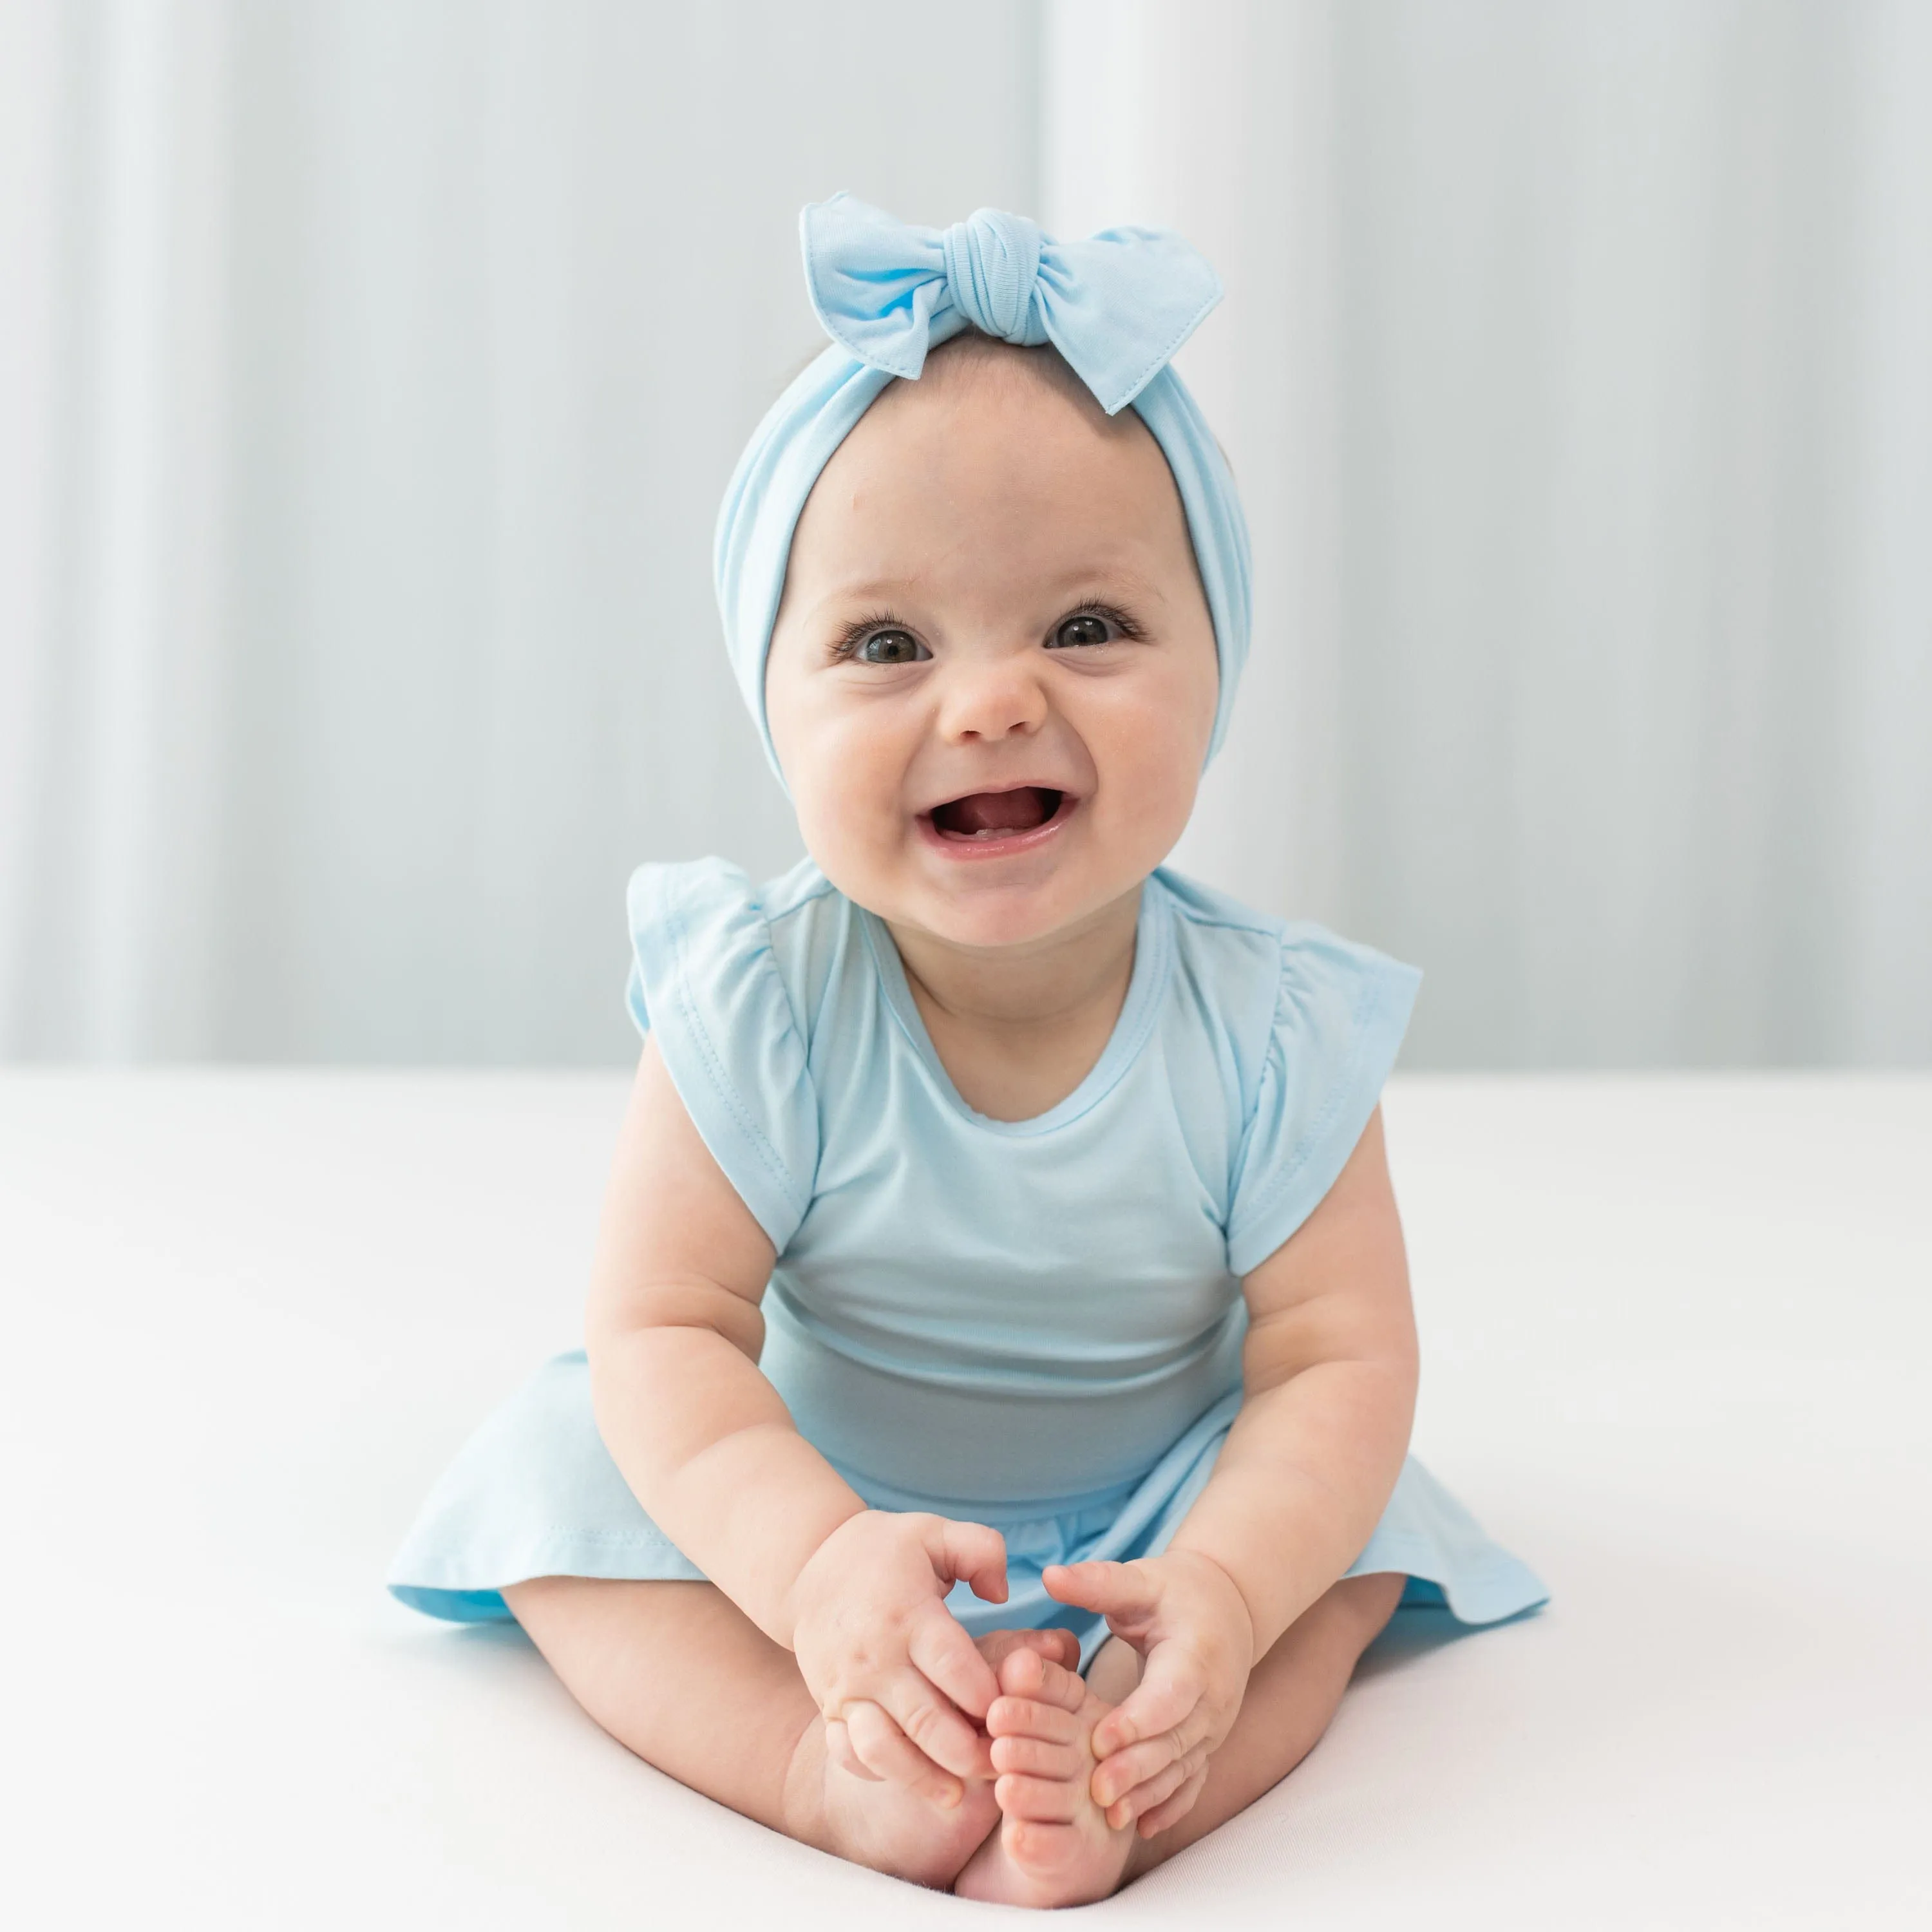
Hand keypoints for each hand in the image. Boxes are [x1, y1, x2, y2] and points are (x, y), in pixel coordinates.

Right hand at [786, 1510, 1010, 1807]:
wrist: (809, 1566)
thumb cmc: (886, 1550)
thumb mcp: (935, 1531)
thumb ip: (982, 1550)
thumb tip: (1002, 1595)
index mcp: (907, 1613)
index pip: (954, 1668)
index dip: (989, 1695)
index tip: (1016, 1708)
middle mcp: (875, 1656)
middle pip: (925, 1721)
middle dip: (969, 1752)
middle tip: (1004, 1763)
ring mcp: (847, 1688)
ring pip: (884, 1749)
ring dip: (924, 1778)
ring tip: (958, 1793)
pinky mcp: (829, 1708)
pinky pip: (850, 1755)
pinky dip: (880, 1774)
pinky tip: (914, 1779)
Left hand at [1044, 1548, 1255, 1835]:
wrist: (1228, 1608)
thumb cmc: (1175, 1592)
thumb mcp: (1140, 1580)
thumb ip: (1097, 1582)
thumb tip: (1049, 1575)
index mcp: (1196, 1655)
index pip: (1170, 1696)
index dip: (1137, 1720)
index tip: (1100, 1740)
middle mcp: (1212, 1698)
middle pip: (1175, 1741)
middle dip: (1137, 1768)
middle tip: (1095, 1791)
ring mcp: (1214, 1726)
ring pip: (1183, 1767)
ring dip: (1149, 1793)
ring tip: (1109, 1817)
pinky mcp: (1208, 1742)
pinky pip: (1193, 1780)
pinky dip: (1170, 1804)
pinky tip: (1141, 1827)